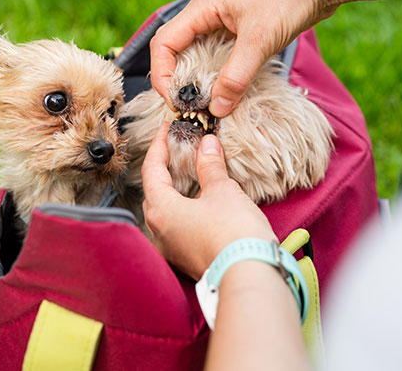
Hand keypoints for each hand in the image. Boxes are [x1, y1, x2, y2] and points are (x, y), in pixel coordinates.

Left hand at [141, 123, 274, 279]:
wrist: (250, 273)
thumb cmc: (233, 233)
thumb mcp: (222, 190)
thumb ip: (210, 166)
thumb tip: (206, 144)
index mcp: (160, 210)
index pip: (151, 170)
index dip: (159, 145)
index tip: (166, 129)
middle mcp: (159, 231)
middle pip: (155, 191)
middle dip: (166, 168)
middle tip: (178, 148)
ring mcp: (172, 248)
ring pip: (167, 210)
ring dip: (177, 189)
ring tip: (191, 172)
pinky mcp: (187, 257)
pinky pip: (179, 226)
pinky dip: (186, 208)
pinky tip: (201, 201)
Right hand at [149, 0, 339, 117]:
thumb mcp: (259, 40)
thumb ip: (236, 76)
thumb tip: (216, 108)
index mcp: (202, 9)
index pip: (164, 44)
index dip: (163, 75)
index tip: (175, 101)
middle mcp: (206, 15)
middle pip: (176, 52)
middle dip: (177, 81)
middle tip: (189, 109)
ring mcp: (222, 24)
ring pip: (197, 57)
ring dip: (198, 81)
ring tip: (205, 106)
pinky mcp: (240, 34)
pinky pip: (218, 59)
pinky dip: (217, 78)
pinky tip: (226, 93)